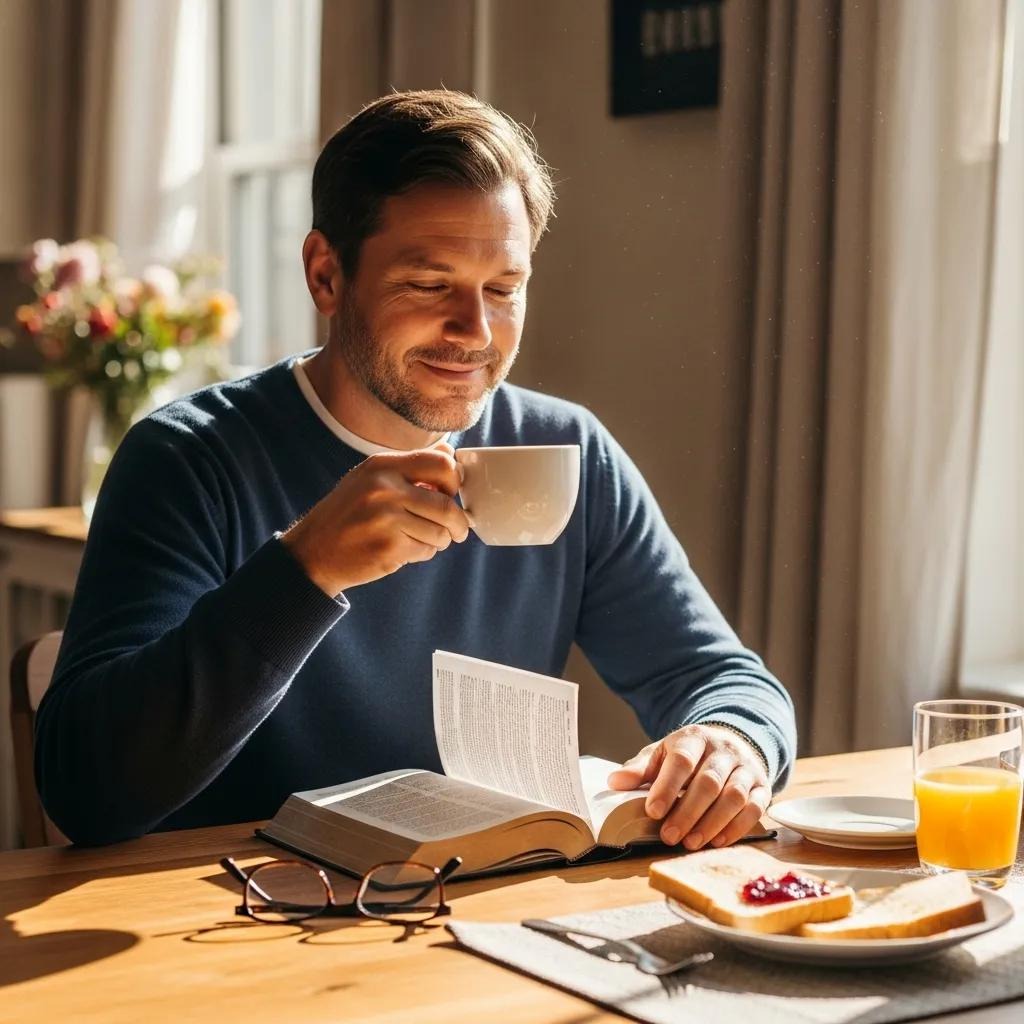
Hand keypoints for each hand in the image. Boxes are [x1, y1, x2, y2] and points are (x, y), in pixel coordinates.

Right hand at [281, 442, 470, 595]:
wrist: (312, 552)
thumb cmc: (348, 514)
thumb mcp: (370, 478)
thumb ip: (410, 466)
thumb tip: (451, 456)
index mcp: (382, 465)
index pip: (442, 463)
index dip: (454, 482)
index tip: (451, 495)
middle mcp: (384, 489)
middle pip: (447, 504)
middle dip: (459, 521)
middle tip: (457, 530)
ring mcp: (386, 519)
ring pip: (440, 532)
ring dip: (439, 540)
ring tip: (419, 538)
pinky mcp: (389, 548)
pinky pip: (426, 551)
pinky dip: (423, 553)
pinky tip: (403, 550)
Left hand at [607, 725, 769, 850]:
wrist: (730, 744)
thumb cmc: (689, 755)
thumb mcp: (662, 754)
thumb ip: (640, 768)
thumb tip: (614, 782)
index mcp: (694, 738)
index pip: (681, 760)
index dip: (667, 787)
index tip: (652, 811)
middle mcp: (724, 750)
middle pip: (709, 781)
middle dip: (688, 812)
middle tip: (668, 836)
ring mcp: (746, 768)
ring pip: (734, 796)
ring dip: (711, 823)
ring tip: (690, 843)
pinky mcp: (763, 787)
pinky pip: (754, 808)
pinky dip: (736, 828)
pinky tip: (717, 842)